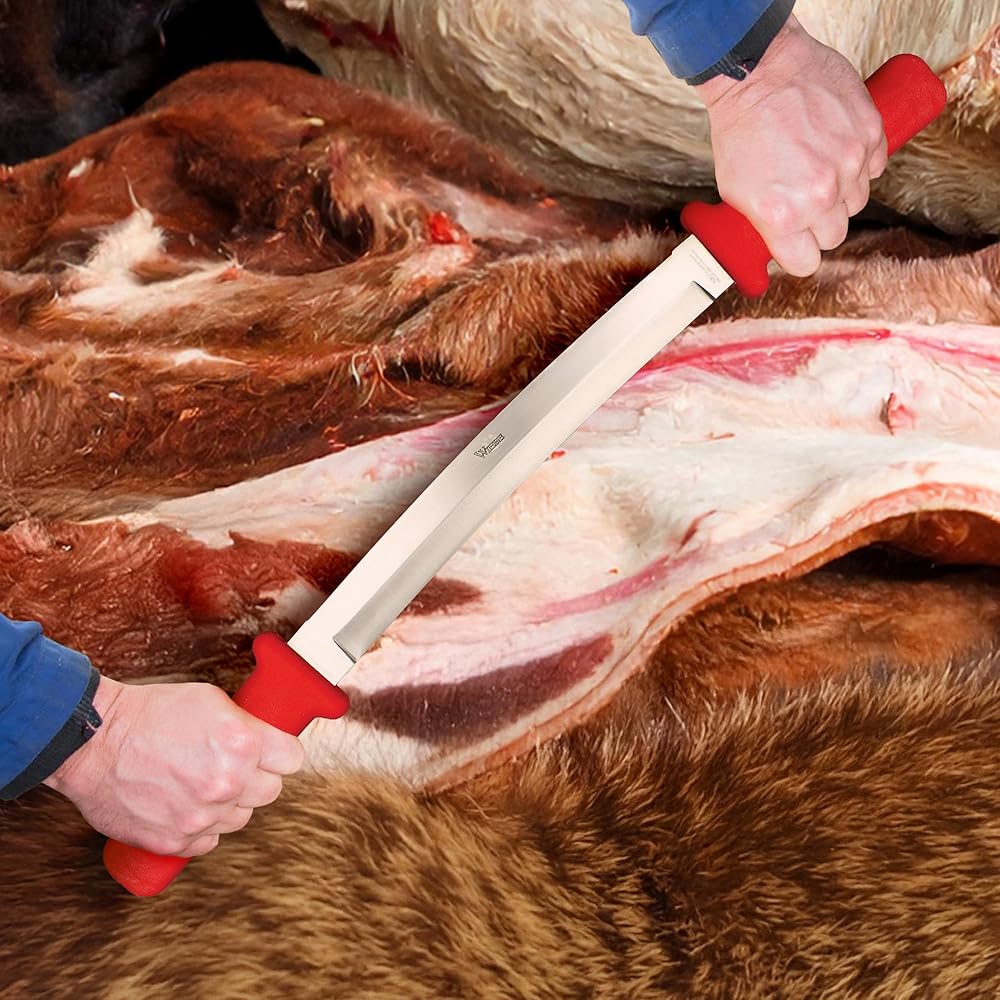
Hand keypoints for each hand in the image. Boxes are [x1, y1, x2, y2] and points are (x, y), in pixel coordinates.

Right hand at [43, 675, 304, 856]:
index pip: (293, 759)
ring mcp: (201, 816)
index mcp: (242, 743)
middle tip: (232, 765)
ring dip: (229, 804)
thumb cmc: (149, 713)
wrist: (93, 742)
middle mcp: (228, 782)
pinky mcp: (175, 840)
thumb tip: (268, 739)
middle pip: (270, 791)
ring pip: (241, 817)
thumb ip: (245, 723)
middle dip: (256, 777)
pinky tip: (184, 805)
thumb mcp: (209, 699)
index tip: (273, 752)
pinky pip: (208, 840)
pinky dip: (200, 827)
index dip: (281, 753)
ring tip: (200, 782)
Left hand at [694, 15, 886, 276]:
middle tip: (804, 203)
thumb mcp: (734, 190)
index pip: (806, 263)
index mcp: (783, 216)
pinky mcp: (870, 133)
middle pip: (834, 235)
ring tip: (818, 169)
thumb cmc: (741, 127)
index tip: (796, 245)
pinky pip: (874, 168)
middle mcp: (820, 195)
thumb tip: (778, 244)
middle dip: (819, 225)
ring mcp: (849, 163)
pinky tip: (837, 149)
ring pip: (856, 203)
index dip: (799, 255)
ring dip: (841, 194)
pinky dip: (860, 164)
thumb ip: (762, 222)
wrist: (759, 70)